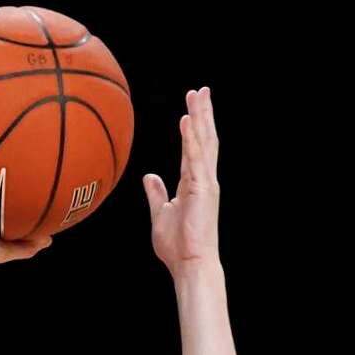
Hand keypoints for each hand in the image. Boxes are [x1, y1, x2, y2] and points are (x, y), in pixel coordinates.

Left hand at [144, 87, 219, 274]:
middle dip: (203, 114)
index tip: (190, 109)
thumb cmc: (177, 245)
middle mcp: (203, 179)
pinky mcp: (202, 189)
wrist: (190, 264)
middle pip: (204, 139)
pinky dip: (191, 139)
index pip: (194, 149)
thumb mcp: (161, 214)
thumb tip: (149, 177)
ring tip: (197, 95)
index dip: (193, 128)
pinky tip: (187, 121)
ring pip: (204, 143)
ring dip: (200, 117)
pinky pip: (195, 159)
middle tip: (200, 90)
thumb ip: (157, 194)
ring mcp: (205, 183)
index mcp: (194, 184)